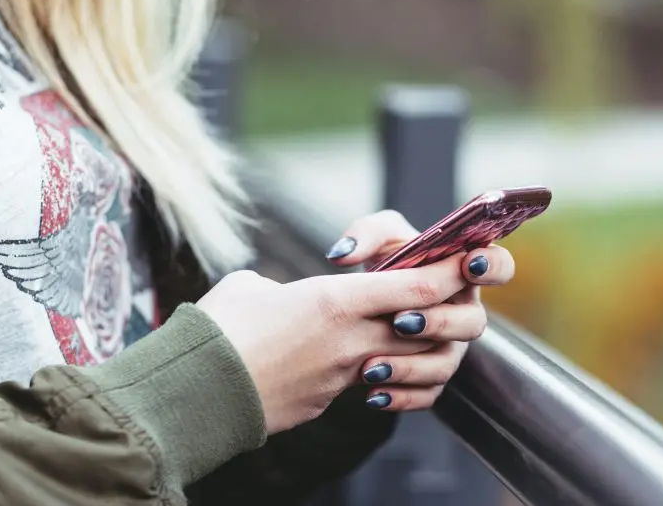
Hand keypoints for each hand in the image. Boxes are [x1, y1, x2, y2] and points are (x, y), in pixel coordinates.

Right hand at [196, 255, 465, 434]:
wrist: (196, 394)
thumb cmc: (217, 330)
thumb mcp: (251, 287)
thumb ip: (283, 286)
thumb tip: (281, 296)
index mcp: (335, 301)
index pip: (417, 286)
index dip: (449, 272)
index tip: (466, 260)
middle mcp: (350, 341)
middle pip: (425, 326)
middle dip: (443, 311)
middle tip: (444, 295)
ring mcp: (342, 377)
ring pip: (405, 360)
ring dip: (415, 348)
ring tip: (404, 333)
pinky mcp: (327, 402)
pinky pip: (371, 386)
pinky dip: (380, 376)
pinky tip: (365, 367)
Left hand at [325, 210, 515, 410]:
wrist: (363, 305)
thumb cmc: (384, 262)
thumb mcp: (377, 238)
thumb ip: (366, 234)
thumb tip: (343, 255)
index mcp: (463, 272)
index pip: (499, 267)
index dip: (492, 266)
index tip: (468, 264)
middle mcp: (463, 313)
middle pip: (473, 323)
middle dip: (439, 322)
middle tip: (400, 321)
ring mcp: (450, 348)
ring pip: (446, 364)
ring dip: (411, 366)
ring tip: (371, 366)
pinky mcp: (431, 378)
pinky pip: (426, 395)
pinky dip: (400, 397)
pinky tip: (372, 394)